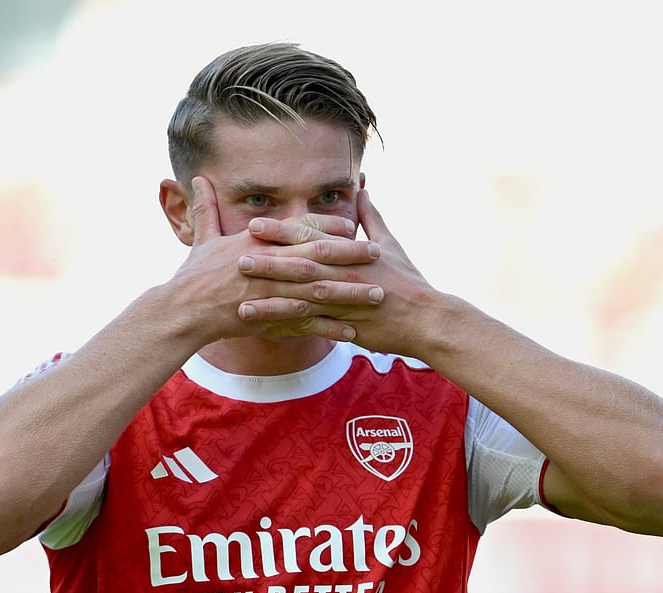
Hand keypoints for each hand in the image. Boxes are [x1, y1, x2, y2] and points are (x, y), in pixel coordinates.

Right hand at [171, 177, 383, 342]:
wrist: (182, 311)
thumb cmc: (192, 275)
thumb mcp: (201, 238)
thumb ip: (206, 209)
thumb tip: (198, 179)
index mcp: (257, 242)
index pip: (300, 229)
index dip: (329, 227)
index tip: (353, 226)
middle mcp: (268, 264)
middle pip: (318, 256)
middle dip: (350, 255)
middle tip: (378, 254)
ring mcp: (271, 292)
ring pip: (319, 291)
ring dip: (350, 293)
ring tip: (377, 295)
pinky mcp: (269, 318)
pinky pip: (305, 324)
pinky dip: (329, 328)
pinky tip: (352, 333)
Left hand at [239, 189, 435, 354]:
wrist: (426, 319)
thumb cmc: (407, 280)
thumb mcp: (390, 244)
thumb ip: (371, 218)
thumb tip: (363, 189)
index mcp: (350, 253)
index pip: (311, 238)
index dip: (281, 231)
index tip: (254, 225)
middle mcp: (344, 275)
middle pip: (300, 267)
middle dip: (268, 263)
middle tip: (236, 259)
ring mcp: (344, 303)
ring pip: (302, 301)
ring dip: (270, 302)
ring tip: (241, 303)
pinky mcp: (346, 327)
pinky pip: (313, 329)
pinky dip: (289, 331)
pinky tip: (265, 334)